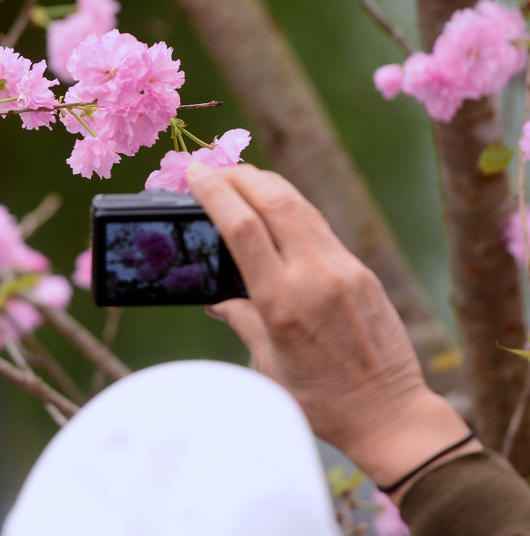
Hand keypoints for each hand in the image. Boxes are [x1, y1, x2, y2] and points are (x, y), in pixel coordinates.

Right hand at [187, 162, 478, 501]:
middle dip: (240, 175)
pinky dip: (292, 209)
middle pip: (275, 200)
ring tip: (240, 179)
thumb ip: (242, 321)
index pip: (243, 228)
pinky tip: (275, 210)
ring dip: (267, 185)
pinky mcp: (362, 271)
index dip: (215, 192)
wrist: (388, 413)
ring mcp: (343, 270)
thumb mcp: (268, 364)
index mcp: (282, 303)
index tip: (195, 173)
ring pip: (301, 206)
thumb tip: (218, 301)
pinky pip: (320, 227)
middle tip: (214, 169)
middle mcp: (315, 277)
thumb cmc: (321, 400)